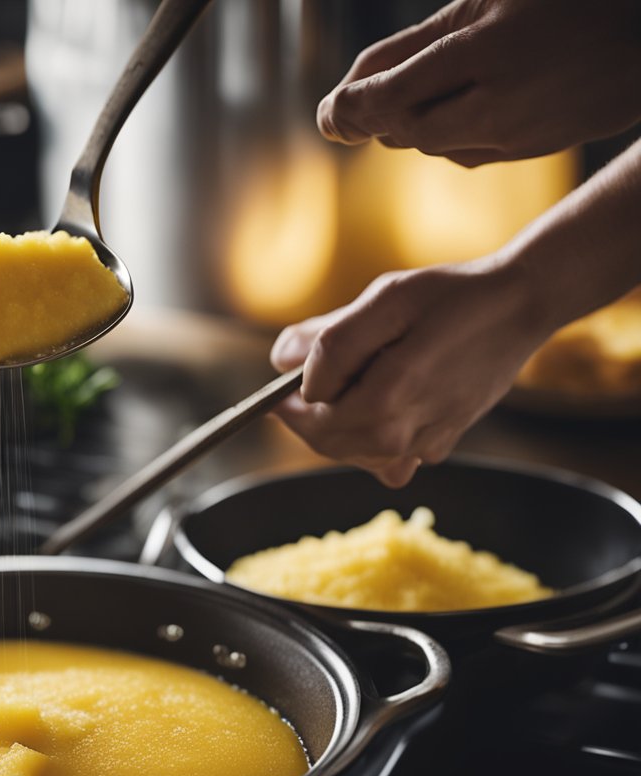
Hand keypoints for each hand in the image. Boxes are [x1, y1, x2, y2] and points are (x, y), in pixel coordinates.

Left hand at [269, 256, 553, 486]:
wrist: (518, 306)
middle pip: (329, 443)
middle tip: (302, 380)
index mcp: (386, 403)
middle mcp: (404, 435)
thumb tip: (281, 362)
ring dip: (339, 424)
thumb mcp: (384, 300)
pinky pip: (388, 455)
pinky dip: (372, 434)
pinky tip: (381, 401)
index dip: (286, 401)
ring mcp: (425, 445)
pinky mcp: (440, 443)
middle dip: (308, 415)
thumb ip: (330, 340)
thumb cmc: (450, 297)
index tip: (280, 380)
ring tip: (350, 379)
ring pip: (356, 451)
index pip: (310, 421)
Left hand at [316, 0, 640, 165]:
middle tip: (345, 111)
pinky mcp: (528, 151)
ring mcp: (517, 133)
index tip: (327, 112)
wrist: (640, 42)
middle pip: (405, 127)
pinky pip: (462, 154)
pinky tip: (441, 114)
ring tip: (394, 104)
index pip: (392, 92)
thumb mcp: (485, 1)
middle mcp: (499, 102)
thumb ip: (415, 43)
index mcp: (485, 50)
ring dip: (403, 127)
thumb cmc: (559, 2)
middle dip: (371, 119)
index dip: (349, 106)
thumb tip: (351, 90)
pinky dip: (439, 137)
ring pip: (430, 145)